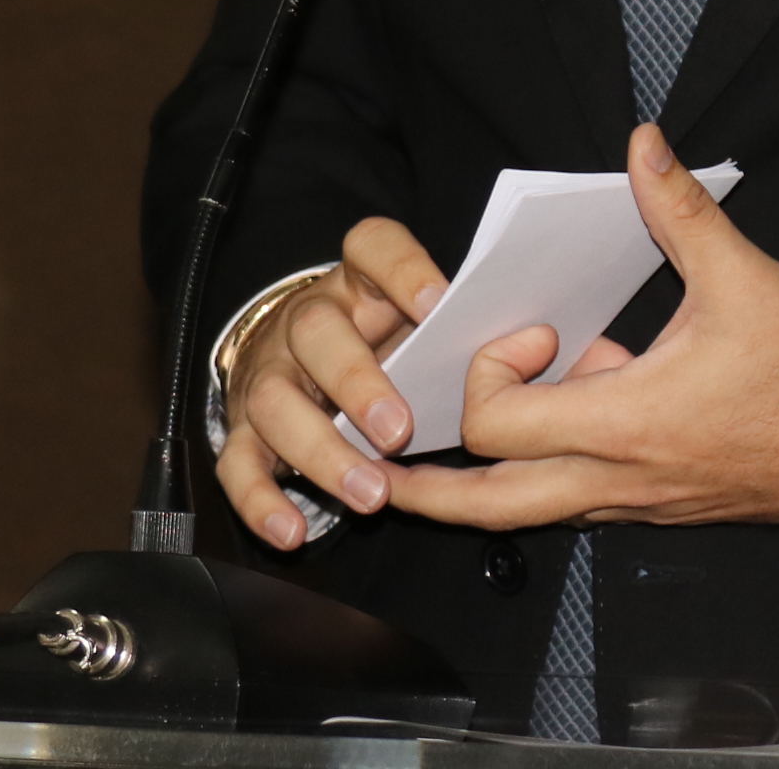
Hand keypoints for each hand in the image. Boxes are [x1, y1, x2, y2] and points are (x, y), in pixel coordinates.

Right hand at [219, 216, 450, 550]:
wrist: (303, 357)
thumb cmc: (387, 344)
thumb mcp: (421, 323)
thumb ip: (466, 327)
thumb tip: (540, 344)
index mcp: (360, 282)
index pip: (373, 247)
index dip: (403, 272)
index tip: (437, 306)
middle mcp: (307, 321)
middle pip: (317, 333)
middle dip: (357, 384)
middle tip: (400, 432)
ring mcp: (270, 373)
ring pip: (276, 403)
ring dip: (322, 452)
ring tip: (370, 493)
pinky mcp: (244, 428)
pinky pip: (237, 463)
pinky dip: (261, 501)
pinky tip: (293, 530)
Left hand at [382, 124, 778, 531]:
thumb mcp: (746, 277)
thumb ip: (680, 210)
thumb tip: (643, 148)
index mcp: (628, 424)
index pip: (497, 425)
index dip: (487, 372)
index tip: (532, 330)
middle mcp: (624, 478)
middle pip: (489, 509)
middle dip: (423, 490)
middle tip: (375, 462)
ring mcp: (645, 499)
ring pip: (535, 513)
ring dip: (487, 479)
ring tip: (453, 440)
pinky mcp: (669, 502)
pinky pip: (586, 499)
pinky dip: (554, 469)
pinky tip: (584, 404)